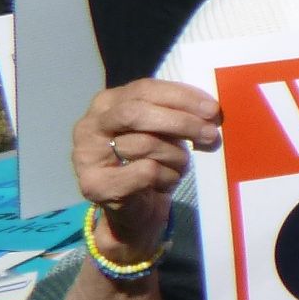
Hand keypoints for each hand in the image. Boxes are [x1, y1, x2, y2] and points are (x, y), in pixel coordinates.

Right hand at [74, 81, 220, 246]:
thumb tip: (209, 110)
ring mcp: (86, 156)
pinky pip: (145, 172)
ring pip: (145, 144)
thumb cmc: (152, 162)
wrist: (136, 210)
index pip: (144, 89)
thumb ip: (176, 113)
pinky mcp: (95, 184)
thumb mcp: (163, 131)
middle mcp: (89, 126)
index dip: (181, 96)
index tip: (212, 109)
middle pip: (137, 112)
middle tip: (210, 134)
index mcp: (106, 104)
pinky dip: (167, 177)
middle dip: (180, 122)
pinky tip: (165, 182)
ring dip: (176, 156)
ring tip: (181, 165)